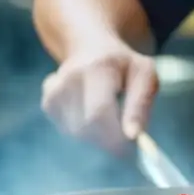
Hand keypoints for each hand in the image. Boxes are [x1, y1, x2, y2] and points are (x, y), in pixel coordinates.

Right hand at [41, 42, 157, 153]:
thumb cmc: (124, 65)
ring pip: (77, 133)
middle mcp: (70, 77)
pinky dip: (83, 131)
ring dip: (97, 135)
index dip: (114, 137)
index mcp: (97, 67)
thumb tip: (133, 135)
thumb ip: (141, 104)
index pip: (99, 112)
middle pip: (86, 127)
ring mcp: (54, 90)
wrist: (91, 47)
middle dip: (108, 140)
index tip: (131, 147)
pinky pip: (68, 131)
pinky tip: (90, 112)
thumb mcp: (145, 75)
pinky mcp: (48, 102)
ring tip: (109, 114)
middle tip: (125, 138)